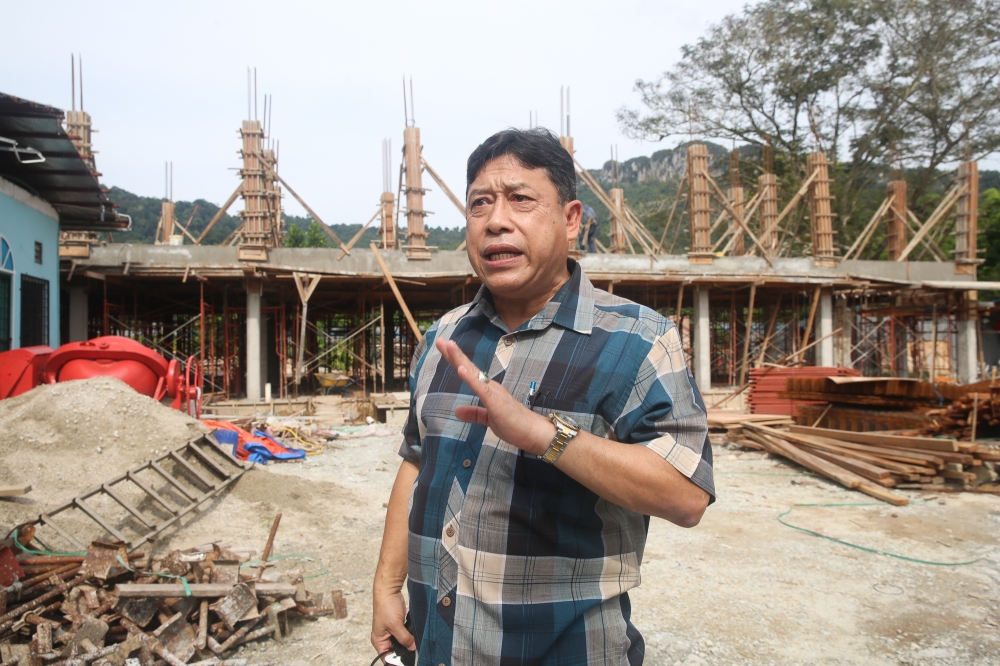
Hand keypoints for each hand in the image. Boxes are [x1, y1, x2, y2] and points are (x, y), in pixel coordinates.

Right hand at [371, 590, 413, 657]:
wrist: (389, 590)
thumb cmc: (386, 607)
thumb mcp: (396, 625)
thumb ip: (404, 638)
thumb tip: (413, 648)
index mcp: (379, 641)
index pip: (387, 657)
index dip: (396, 661)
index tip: (408, 661)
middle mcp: (385, 638)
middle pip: (395, 651)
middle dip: (405, 652)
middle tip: (416, 655)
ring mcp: (392, 631)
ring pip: (402, 643)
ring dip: (409, 644)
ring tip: (418, 647)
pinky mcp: (399, 625)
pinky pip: (405, 635)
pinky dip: (411, 636)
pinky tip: (417, 638)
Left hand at [435, 338, 553, 455]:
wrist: (533, 433)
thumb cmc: (514, 425)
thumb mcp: (488, 420)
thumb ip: (474, 414)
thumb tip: (456, 411)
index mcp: (488, 389)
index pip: (469, 372)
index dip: (455, 360)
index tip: (443, 346)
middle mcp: (490, 386)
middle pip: (469, 367)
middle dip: (453, 354)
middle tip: (440, 340)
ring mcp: (494, 392)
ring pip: (474, 373)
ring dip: (460, 359)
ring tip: (449, 346)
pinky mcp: (496, 402)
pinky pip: (481, 388)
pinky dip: (470, 378)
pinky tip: (461, 369)